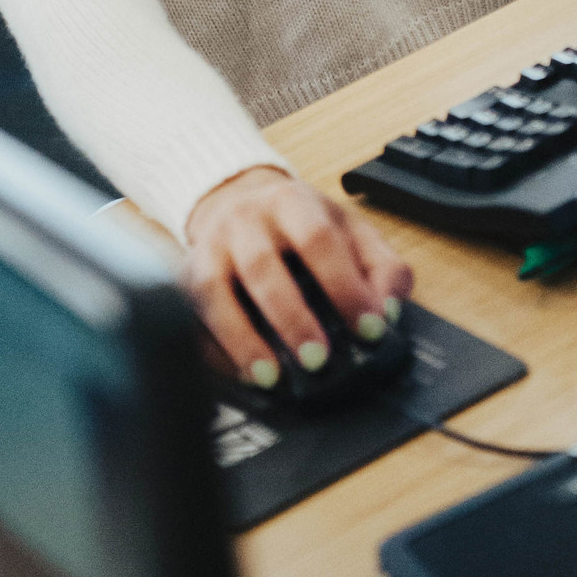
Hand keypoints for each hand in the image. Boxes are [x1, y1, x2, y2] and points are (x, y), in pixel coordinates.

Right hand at [182, 166, 413, 387]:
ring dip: (243, 338)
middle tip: (318, 359)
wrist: (237, 199)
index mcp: (291, 201)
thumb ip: (380, 265)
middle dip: (290, 316)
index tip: (369, 328)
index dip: (344, 285)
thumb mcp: (348, 229)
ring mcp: (209, 247)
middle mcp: (244, 220)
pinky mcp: (186, 276)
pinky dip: (211, 347)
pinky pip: (190, 314)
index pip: (318, 239)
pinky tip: (237, 372)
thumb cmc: (299, 224)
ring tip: (271, 377)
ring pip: (215, 290)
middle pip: (262, 266)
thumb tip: (390, 307)